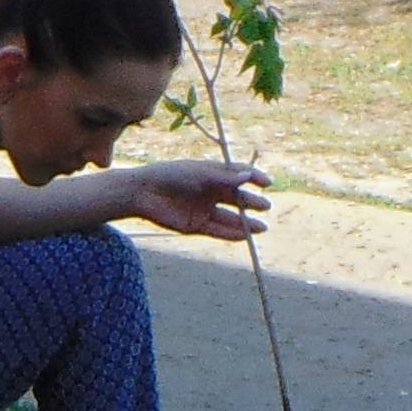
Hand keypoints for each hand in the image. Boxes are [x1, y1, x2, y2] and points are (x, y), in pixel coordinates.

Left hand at [118, 158, 267, 242]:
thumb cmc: (171, 175)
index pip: (238, 174)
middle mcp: (210, 191)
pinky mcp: (195, 225)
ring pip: (230, 218)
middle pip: (236, 198)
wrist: (144, 193)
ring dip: (245, 223)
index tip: (267, 183)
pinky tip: (244, 237)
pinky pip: (217, 230)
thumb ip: (224, 177)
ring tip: (262, 228)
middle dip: (252, 203)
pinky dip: (231, 234)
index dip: (253, 177)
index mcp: (211, 173)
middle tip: (266, 206)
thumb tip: (248, 176)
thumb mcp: (200, 174)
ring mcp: (203, 209)